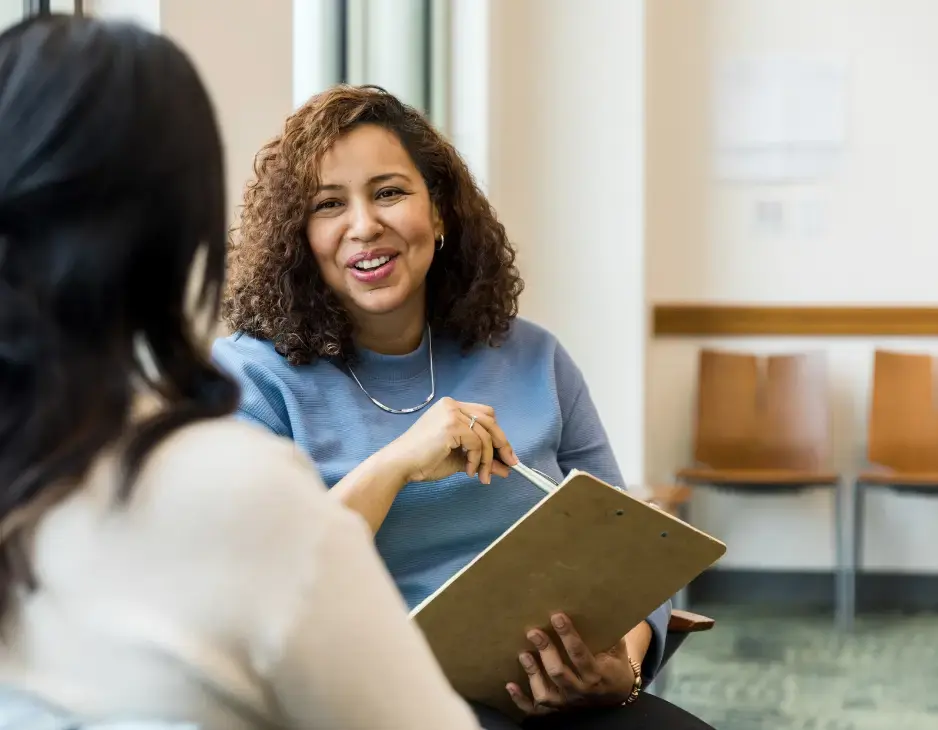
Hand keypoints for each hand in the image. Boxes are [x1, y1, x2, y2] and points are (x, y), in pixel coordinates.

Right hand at [386, 397, 517, 484]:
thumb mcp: (459, 459)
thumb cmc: (424, 461)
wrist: (400, 465)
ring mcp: (451, 413)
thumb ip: (481, 460)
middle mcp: (452, 405)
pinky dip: (477, 460)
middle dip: (502, 444)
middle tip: (510, 465)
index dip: (497, 434)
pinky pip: (477, 443)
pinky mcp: (451, 425)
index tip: (505, 454)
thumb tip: (505, 469)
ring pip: (486, 434)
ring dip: (488, 459)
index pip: (484, 414)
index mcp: (451, 407)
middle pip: (490, 420)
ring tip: (482, 476)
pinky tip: (469, 471)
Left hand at [506, 613, 636, 716]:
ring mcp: (567, 703)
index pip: (580, 655)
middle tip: (534, 632)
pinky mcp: (557, 709)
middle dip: (546, 651)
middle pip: (559, 673)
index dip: (568, 636)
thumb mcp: (617, 649)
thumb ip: (609, 633)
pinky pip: (536, 710)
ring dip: (532, 673)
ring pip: (546, 693)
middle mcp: (580, 691)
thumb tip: (597, 604)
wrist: (618, 694)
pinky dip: (521, 700)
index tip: (557, 617)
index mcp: (597, 675)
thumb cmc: (614, 664)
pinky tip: (510, 685)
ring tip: (523, 654)